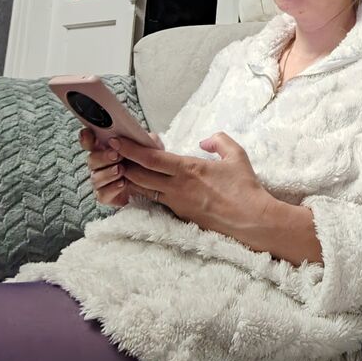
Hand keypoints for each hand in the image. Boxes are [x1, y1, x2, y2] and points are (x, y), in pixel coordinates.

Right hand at [80, 127, 162, 206]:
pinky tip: (122, 183)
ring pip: (95, 178)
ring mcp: (103, 181)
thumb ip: (140, 139)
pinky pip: (102, 194)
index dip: (87, 137)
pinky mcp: (108, 196)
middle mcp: (102, 165)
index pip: (91, 142)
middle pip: (91, 160)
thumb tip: (131, 135)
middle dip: (102, 157)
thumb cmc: (149, 162)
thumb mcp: (149, 146)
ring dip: (107, 173)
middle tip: (116, 155)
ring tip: (121, 170)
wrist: (156, 182)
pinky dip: (111, 188)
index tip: (89, 133)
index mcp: (108, 149)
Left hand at [111, 131, 273, 235]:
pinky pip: (156, 200)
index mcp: (189, 169)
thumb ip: (219, 141)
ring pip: (143, 190)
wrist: (250, 220)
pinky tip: (141, 186)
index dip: (130, 149)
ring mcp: (176, 203)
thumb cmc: (245, 187)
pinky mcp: (179, 215)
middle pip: (139, 175)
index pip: (151, 158)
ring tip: (120, 168)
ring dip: (130, 179)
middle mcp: (177, 187)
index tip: (116, 140)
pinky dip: (145, 191)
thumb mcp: (237, 155)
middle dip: (122, 163)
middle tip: (112, 153)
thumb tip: (204, 141)